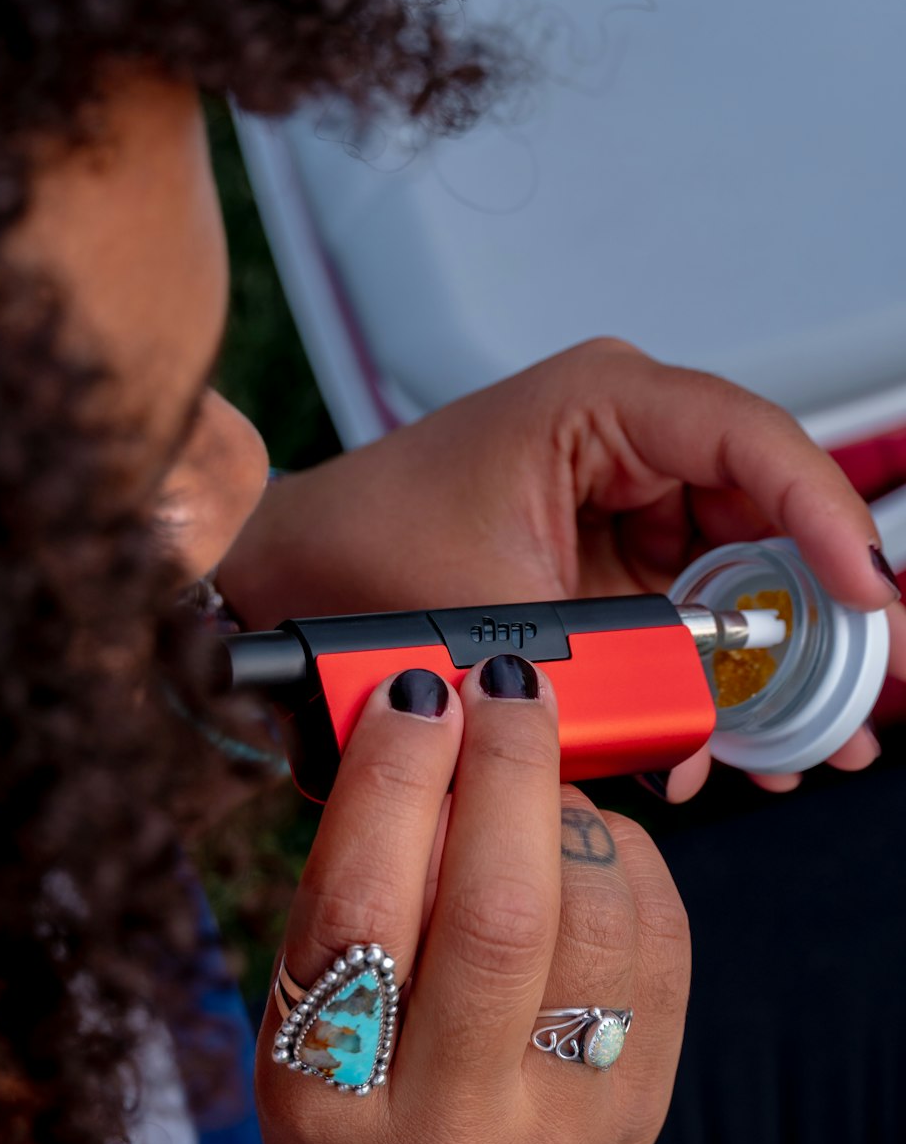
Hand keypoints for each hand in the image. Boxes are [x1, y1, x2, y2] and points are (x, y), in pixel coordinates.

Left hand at [220, 339, 905, 794]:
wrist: (296, 576)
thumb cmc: (366, 548)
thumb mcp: (496, 611)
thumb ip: (616, 666)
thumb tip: (713, 736)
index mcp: (603, 403)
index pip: (750, 442)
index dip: (824, 517)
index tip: (866, 599)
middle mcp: (630, 437)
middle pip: (768, 513)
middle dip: (820, 613)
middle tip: (868, 693)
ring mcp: (628, 496)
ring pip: (741, 569)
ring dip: (777, 657)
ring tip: (821, 740)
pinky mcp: (615, 552)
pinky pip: (694, 607)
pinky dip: (720, 672)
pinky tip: (745, 740)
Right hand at [255, 658, 688, 1143]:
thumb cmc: (354, 1129)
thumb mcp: (301, 1026)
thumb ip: (349, 895)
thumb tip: (419, 740)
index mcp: (335, 1093)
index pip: (365, 903)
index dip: (394, 777)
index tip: (414, 695)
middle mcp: (457, 1119)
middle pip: (505, 906)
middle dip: (510, 765)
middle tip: (501, 691)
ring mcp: (568, 1118)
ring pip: (599, 911)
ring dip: (569, 805)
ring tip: (534, 779)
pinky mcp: (646, 1102)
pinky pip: (662, 938)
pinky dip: (624, 855)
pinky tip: (582, 841)